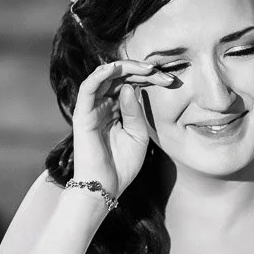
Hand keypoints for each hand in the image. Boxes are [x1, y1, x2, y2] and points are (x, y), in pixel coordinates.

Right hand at [70, 60, 174, 196]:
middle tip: (160, 72)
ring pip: (104, 77)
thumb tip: (130, 86)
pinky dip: (100, 75)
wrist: (106, 186)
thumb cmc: (122, 163)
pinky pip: (88, 88)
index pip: (131, 84)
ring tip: (144, 67)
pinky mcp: (83, 114)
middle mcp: (103, 105)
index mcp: (117, 109)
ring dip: (123, 67)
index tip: (170, 81)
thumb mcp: (138, 134)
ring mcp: (92, 108)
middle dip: (141, 71)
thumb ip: (135, 111)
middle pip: (119, 76)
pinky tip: (115, 68)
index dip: (149, 78)